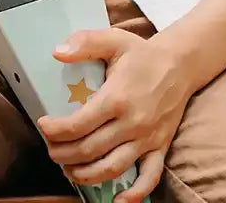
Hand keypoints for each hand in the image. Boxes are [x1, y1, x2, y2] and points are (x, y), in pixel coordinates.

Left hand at [37, 27, 192, 201]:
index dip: (56, 131)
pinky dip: (135, 194)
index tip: (44, 126)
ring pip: (113, 168)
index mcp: (116, 98)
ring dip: (86, 175)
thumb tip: (57, 51)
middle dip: (64, 154)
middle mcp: (131, 123)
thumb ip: (84, 42)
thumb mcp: (113, 39)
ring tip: (69, 170)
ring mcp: (147, 139)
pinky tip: (118, 200)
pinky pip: (149, 178)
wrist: (182, 65)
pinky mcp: (160, 147)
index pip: (79, 124)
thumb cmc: (143, 54)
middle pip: (90, 150)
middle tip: (51, 150)